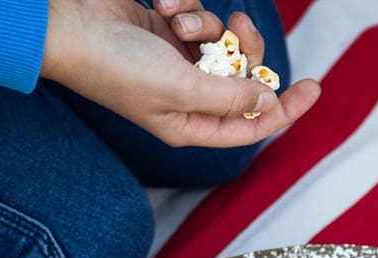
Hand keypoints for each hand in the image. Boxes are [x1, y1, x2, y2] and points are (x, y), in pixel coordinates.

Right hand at [42, 0, 320, 146]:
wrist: (65, 23)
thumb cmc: (115, 65)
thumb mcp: (181, 87)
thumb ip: (230, 97)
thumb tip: (267, 102)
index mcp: (188, 124)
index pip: (249, 125)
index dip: (284, 110)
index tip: (312, 86)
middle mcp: (185, 96)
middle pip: (242, 78)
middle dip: (246, 49)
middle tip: (239, 27)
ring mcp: (173, 61)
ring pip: (220, 40)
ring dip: (207, 21)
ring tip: (181, 18)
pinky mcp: (163, 29)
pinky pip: (196, 15)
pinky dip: (186, 4)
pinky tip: (165, 3)